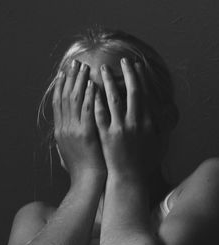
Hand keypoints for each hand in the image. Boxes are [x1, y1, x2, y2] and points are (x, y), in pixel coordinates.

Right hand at [52, 59, 106, 183]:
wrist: (87, 182)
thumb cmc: (81, 167)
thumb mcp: (68, 151)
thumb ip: (67, 136)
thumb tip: (66, 126)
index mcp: (60, 131)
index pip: (58, 103)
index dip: (60, 86)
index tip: (63, 72)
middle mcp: (64, 128)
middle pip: (64, 97)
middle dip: (69, 79)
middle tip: (74, 63)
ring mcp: (74, 130)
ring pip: (74, 100)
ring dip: (79, 82)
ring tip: (84, 67)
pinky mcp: (86, 134)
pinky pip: (87, 110)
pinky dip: (89, 96)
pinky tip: (93, 83)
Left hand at [94, 58, 161, 177]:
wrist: (131, 178)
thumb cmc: (145, 160)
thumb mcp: (157, 140)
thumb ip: (156, 122)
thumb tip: (155, 106)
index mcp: (148, 122)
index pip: (145, 93)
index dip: (141, 78)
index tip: (136, 65)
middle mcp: (135, 122)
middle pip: (132, 92)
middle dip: (128, 74)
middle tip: (123, 60)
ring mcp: (119, 129)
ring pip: (113, 100)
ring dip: (109, 82)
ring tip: (103, 69)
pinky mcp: (106, 136)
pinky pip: (100, 115)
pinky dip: (96, 101)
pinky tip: (92, 90)